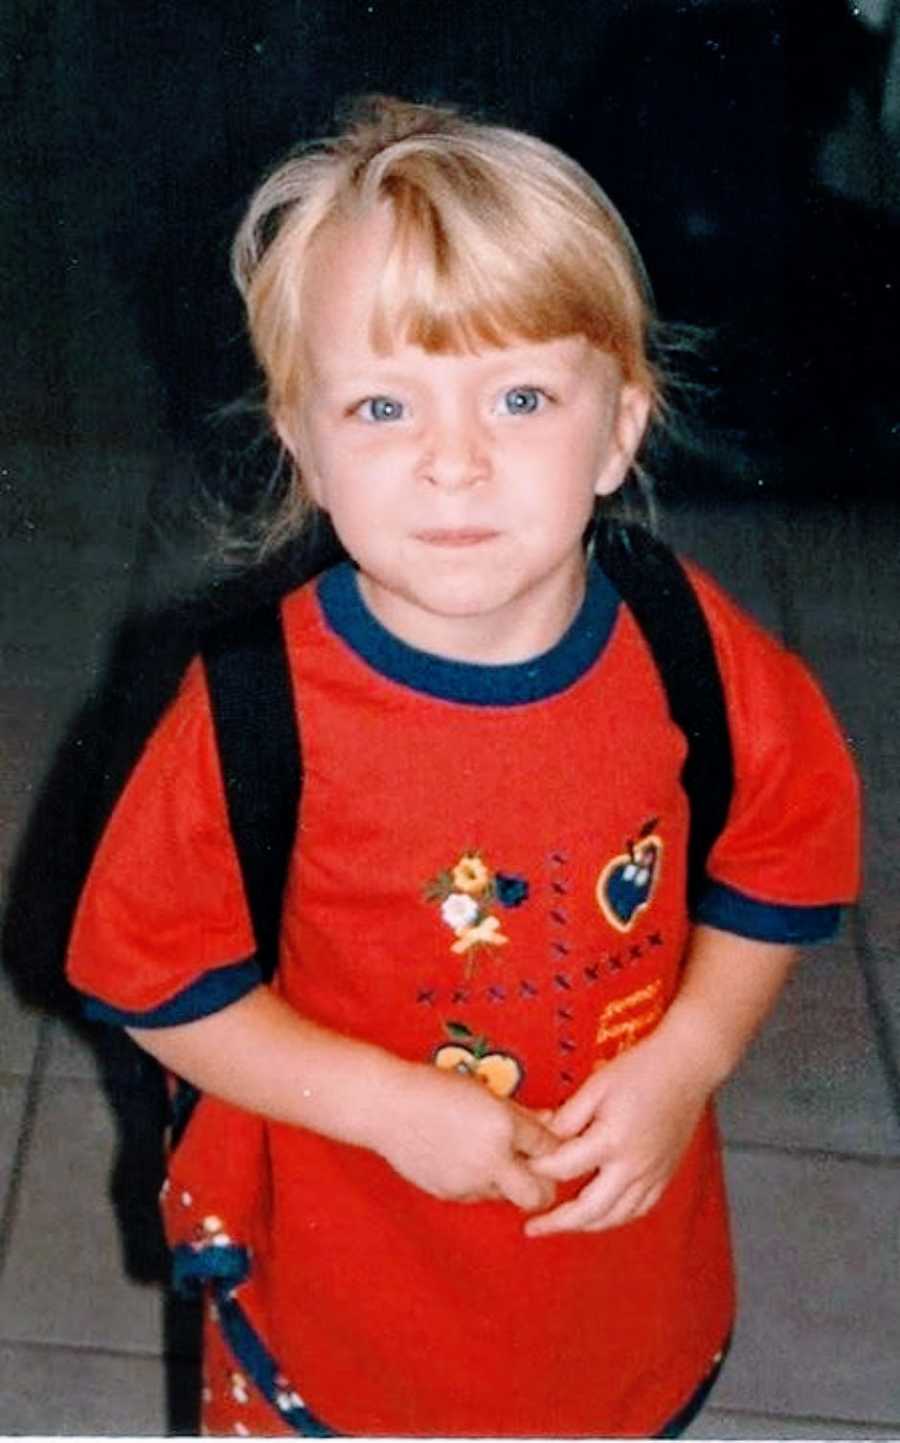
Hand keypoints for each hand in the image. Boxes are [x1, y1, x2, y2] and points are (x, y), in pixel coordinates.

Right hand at [376, 1061, 558, 1210]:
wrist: (386, 1106)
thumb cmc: (433, 1089)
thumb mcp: (485, 1093)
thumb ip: (523, 1114)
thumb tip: (552, 1123)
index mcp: (502, 1127)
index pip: (551, 1149)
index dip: (556, 1147)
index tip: (552, 1144)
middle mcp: (490, 1160)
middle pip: (539, 1195)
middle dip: (545, 1184)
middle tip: (538, 1167)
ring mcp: (469, 1182)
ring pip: (508, 1196)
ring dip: (509, 1181)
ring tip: (490, 1152)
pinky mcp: (451, 1194)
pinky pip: (479, 1194)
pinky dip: (481, 1181)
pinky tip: (465, 1157)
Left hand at [524, 1031, 712, 1236]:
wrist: (687, 1065)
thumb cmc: (644, 1069)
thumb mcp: (596, 1085)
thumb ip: (568, 1116)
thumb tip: (544, 1138)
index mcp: (613, 1140)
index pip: (564, 1168)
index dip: (538, 1169)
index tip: (523, 1167)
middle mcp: (634, 1165)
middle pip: (590, 1209)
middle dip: (558, 1221)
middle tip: (535, 1227)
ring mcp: (653, 1174)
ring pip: (616, 1217)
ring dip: (586, 1226)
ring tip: (563, 1225)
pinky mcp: (665, 1174)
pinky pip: (639, 1209)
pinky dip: (616, 1218)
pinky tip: (602, 1215)